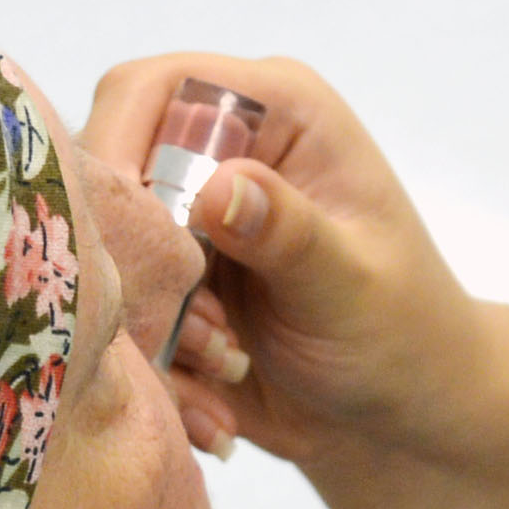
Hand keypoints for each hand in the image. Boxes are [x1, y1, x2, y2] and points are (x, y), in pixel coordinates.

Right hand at [77, 55, 489, 465]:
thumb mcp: (352, 286)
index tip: (127, 237)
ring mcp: (185, 221)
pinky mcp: (167, 284)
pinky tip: (217, 410)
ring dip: (150, 328)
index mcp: (276, 112)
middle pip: (104, 172)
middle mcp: (221, 152)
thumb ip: (289, 234)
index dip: (118, 149)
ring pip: (105, 256)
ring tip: (229, 368)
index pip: (152, 91)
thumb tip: (220, 187)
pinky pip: (119, 318)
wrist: (401, 418)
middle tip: (209, 332)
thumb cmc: (405, 335)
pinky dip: (158, 371)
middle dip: (138, 263)